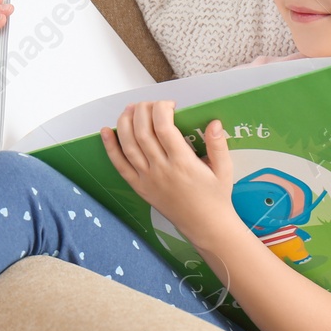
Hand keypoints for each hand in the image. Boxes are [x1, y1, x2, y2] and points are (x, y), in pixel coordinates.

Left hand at [100, 100, 240, 249]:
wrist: (205, 226)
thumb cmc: (215, 197)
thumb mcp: (224, 170)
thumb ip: (218, 145)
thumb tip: (213, 122)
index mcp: (183, 163)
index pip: (165, 128)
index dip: (162, 109)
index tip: (169, 104)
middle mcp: (162, 169)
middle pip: (143, 132)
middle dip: (143, 111)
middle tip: (149, 103)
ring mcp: (147, 179)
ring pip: (129, 145)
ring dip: (125, 123)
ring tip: (130, 109)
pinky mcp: (139, 187)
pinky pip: (120, 165)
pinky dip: (110, 147)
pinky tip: (106, 131)